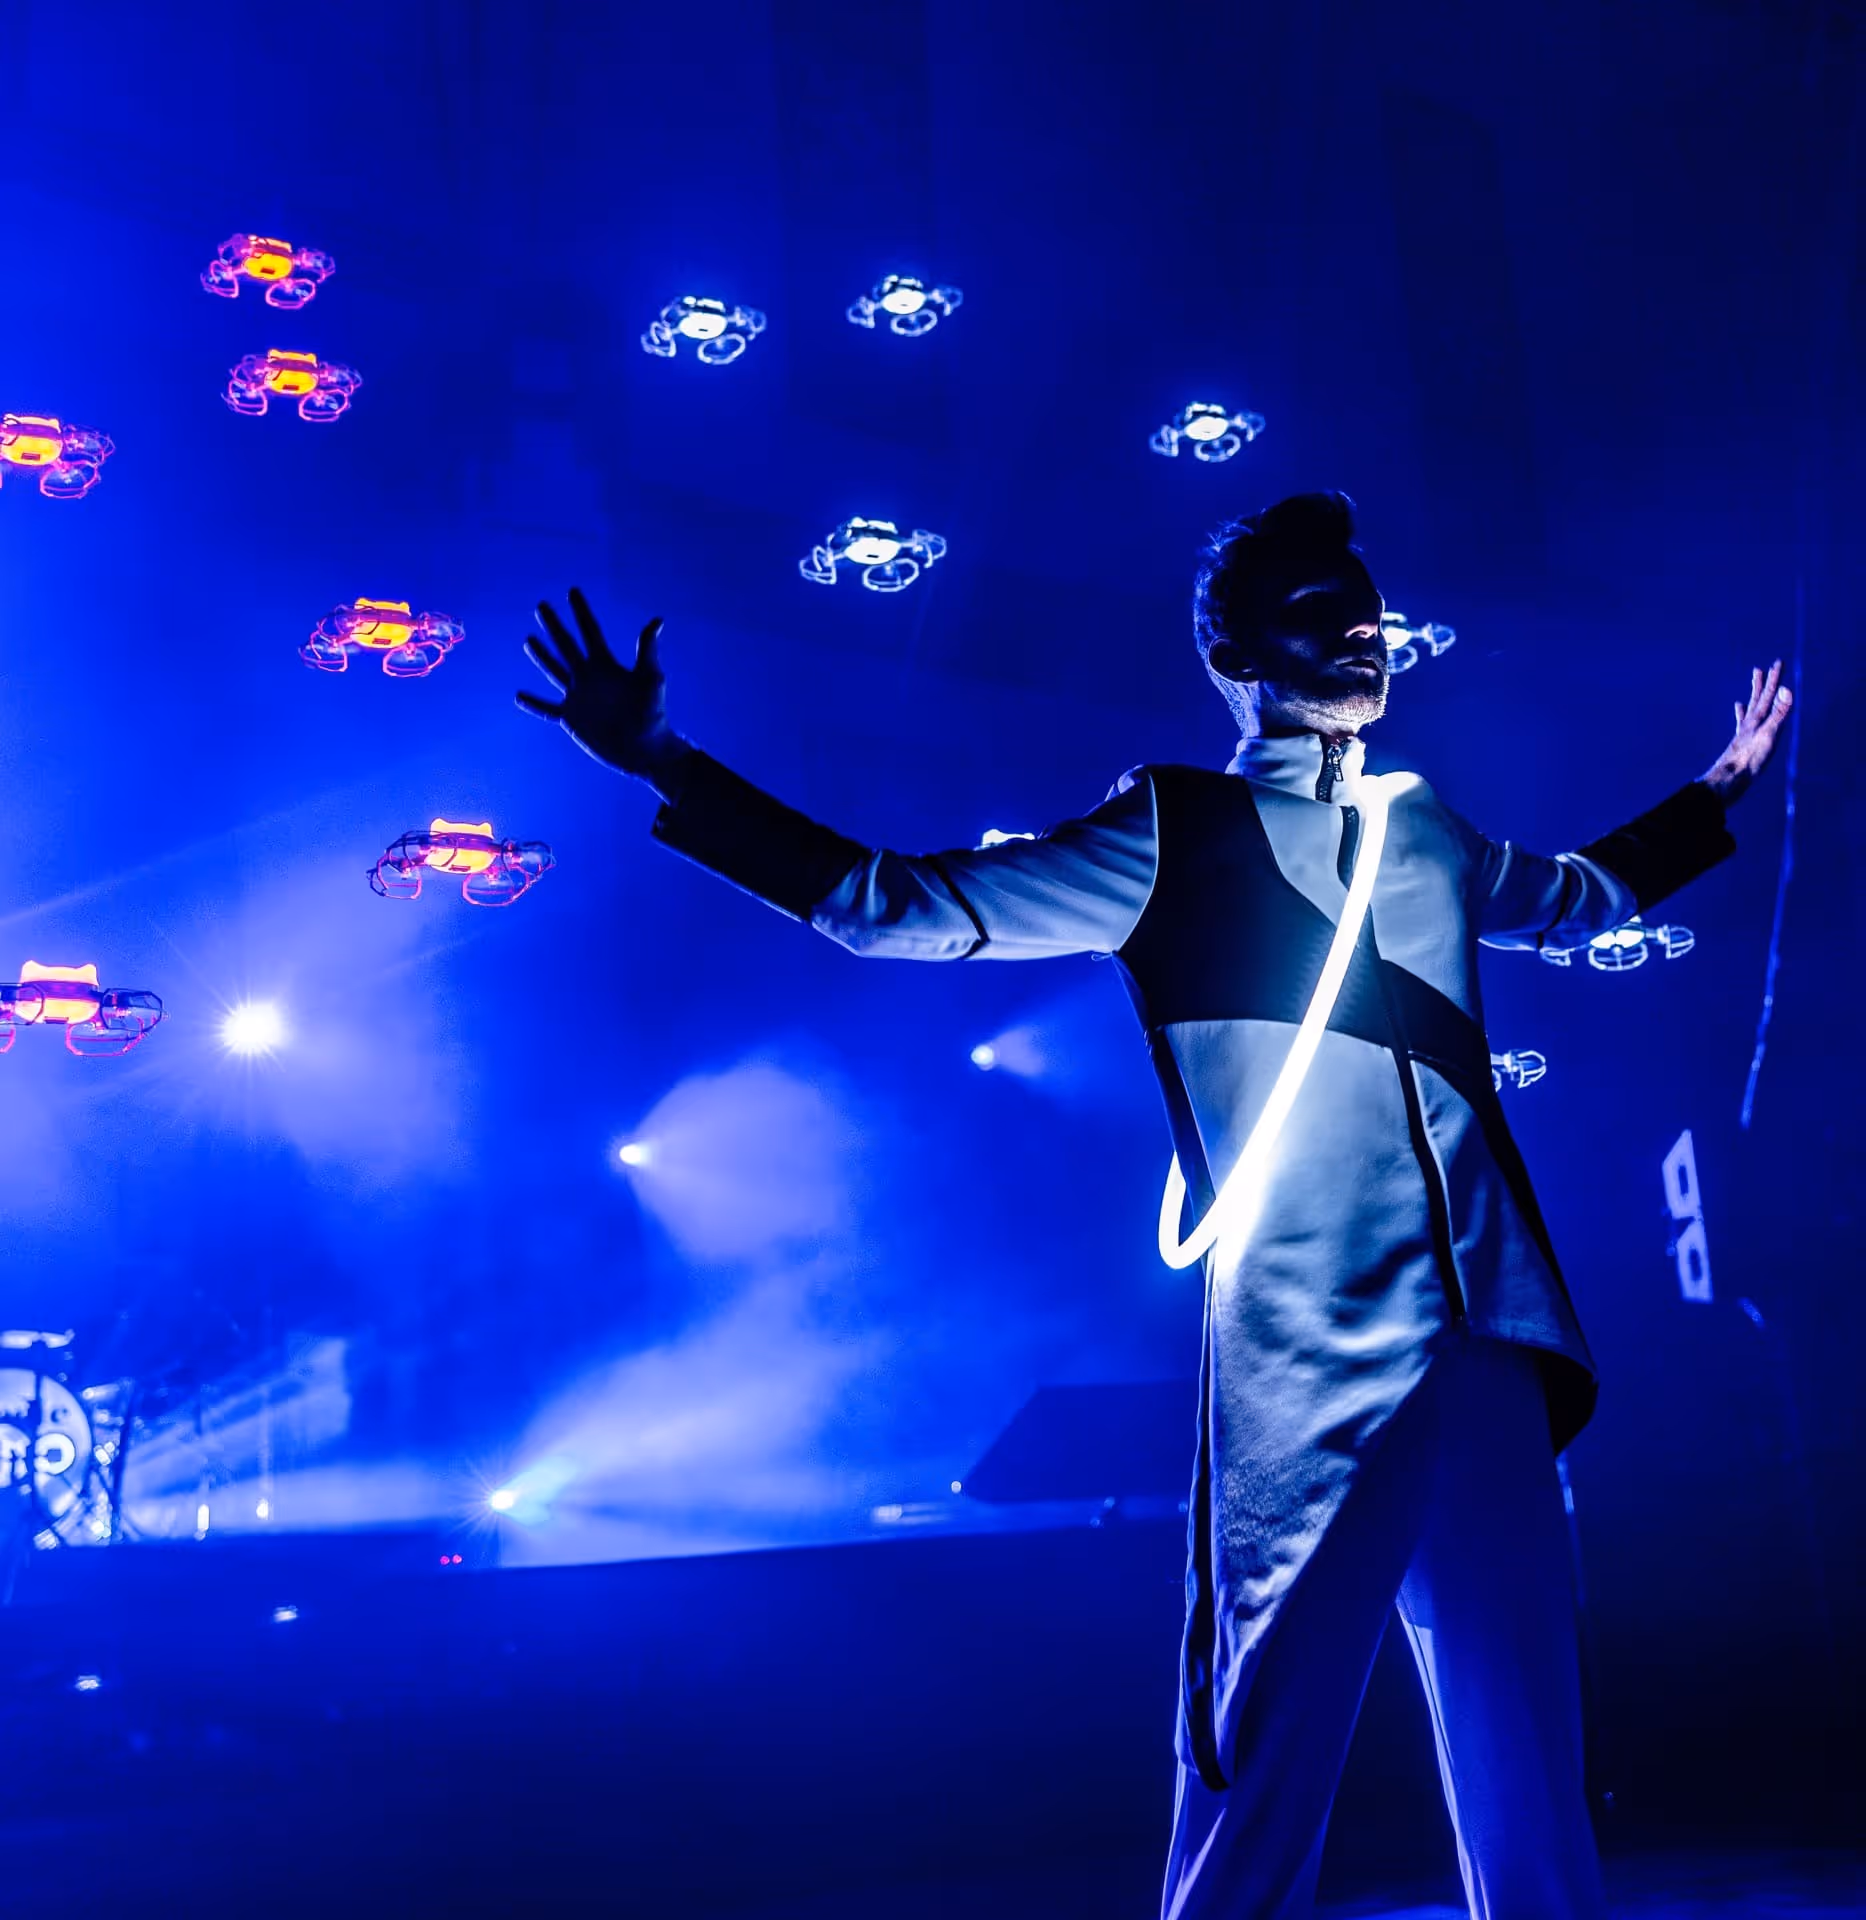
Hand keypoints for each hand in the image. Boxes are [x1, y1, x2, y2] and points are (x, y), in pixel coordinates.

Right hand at [516, 588, 689, 789]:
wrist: (644, 748)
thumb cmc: (652, 714)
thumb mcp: (650, 679)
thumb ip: (647, 650)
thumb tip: (656, 620)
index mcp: (606, 665)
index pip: (590, 631)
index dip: (581, 612)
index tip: (573, 591)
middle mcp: (589, 677)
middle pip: (566, 645)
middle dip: (554, 625)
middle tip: (542, 605)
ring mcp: (578, 697)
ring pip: (554, 670)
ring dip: (541, 656)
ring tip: (528, 640)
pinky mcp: (572, 718)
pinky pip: (547, 709)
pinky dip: (534, 703)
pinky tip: (519, 696)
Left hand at [1700, 660, 1792, 805]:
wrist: (1730, 780)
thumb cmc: (1750, 759)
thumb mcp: (1769, 735)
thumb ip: (1778, 713)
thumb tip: (1785, 689)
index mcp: (1757, 720)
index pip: (1767, 695)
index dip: (1773, 678)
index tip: (1777, 662)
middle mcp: (1749, 724)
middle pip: (1756, 700)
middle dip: (1761, 684)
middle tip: (1759, 669)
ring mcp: (1744, 734)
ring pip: (1749, 710)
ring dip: (1752, 697)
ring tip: (1750, 686)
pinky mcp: (1742, 744)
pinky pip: (1742, 725)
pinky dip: (1742, 715)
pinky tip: (1739, 712)